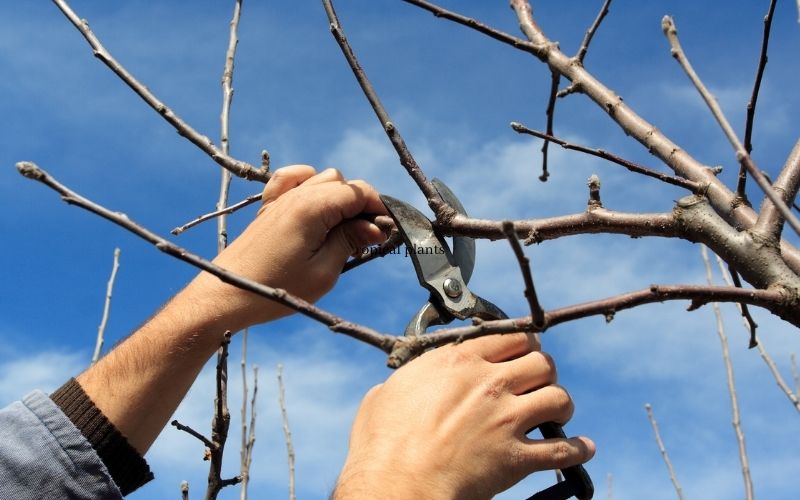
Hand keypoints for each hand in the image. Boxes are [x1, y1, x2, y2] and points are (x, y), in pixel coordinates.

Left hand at [191, 165, 386, 328]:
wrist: (228, 294)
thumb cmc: (276, 289)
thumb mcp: (324, 272)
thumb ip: (351, 241)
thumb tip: (375, 226)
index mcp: (312, 208)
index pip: (358, 192)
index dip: (378, 209)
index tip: (387, 232)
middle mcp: (296, 195)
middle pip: (343, 183)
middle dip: (361, 206)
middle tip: (365, 239)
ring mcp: (280, 198)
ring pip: (322, 178)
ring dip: (339, 198)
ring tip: (342, 230)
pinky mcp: (269, 207)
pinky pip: (292, 178)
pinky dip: (309, 183)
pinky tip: (316, 204)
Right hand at [335, 333, 594, 499]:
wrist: (397, 485)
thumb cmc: (382, 445)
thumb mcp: (385, 395)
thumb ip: (409, 380)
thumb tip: (410, 382)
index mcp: (459, 362)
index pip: (512, 337)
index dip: (523, 344)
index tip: (524, 353)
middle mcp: (489, 384)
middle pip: (542, 362)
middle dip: (544, 372)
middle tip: (538, 383)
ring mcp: (507, 420)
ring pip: (559, 398)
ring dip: (561, 406)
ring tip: (556, 414)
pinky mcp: (517, 458)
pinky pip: (563, 450)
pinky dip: (577, 449)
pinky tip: (581, 448)